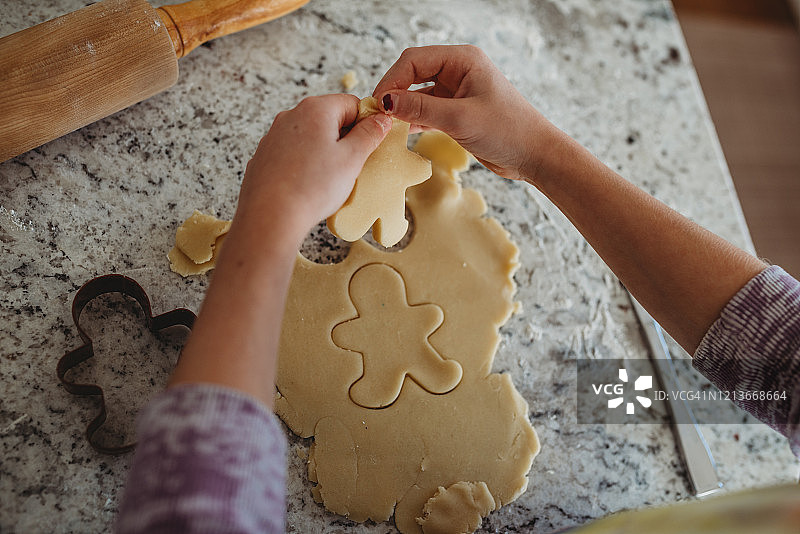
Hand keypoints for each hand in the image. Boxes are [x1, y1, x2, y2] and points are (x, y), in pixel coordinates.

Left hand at [237, 93, 391, 238]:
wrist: (271, 216)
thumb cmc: (311, 187)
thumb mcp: (352, 159)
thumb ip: (369, 134)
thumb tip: (379, 120)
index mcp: (315, 110)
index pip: (351, 103)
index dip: (367, 122)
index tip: (373, 141)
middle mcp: (290, 116)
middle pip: (329, 118)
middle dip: (345, 138)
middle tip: (354, 165)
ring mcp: (273, 136)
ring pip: (310, 137)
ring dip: (325, 152)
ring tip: (330, 179)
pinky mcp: (264, 157)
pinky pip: (293, 153)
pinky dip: (305, 164)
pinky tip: (309, 184)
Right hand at [373, 45, 552, 180]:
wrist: (535, 155)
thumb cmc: (509, 131)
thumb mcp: (460, 119)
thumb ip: (421, 108)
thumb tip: (386, 102)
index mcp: (463, 60)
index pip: (414, 60)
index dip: (392, 79)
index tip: (378, 103)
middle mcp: (459, 70)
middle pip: (413, 73)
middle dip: (394, 92)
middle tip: (377, 115)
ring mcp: (458, 91)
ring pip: (418, 93)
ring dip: (403, 108)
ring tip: (386, 125)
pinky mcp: (458, 111)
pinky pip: (427, 110)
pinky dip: (414, 120)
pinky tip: (402, 132)